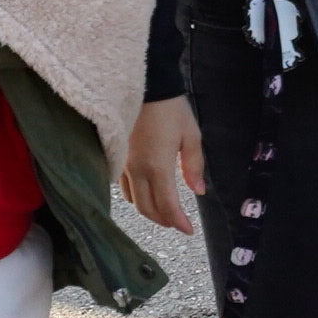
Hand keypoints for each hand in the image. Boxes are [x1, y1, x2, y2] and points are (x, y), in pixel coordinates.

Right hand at [124, 96, 204, 233]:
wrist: (146, 87)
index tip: (188, 230)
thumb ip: (194, 166)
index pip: (167, 205)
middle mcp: (137, 171)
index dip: (178, 222)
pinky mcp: (118, 158)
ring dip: (149, 211)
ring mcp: (124, 165)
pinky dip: (136, 198)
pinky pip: (124, 187)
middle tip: (179, 224)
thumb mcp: (192, 136)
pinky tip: (146, 195)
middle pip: (147, 208)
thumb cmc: (172, 110)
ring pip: (133, 201)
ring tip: (166, 212)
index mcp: (158, 167)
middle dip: (164, 220)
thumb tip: (199, 192)